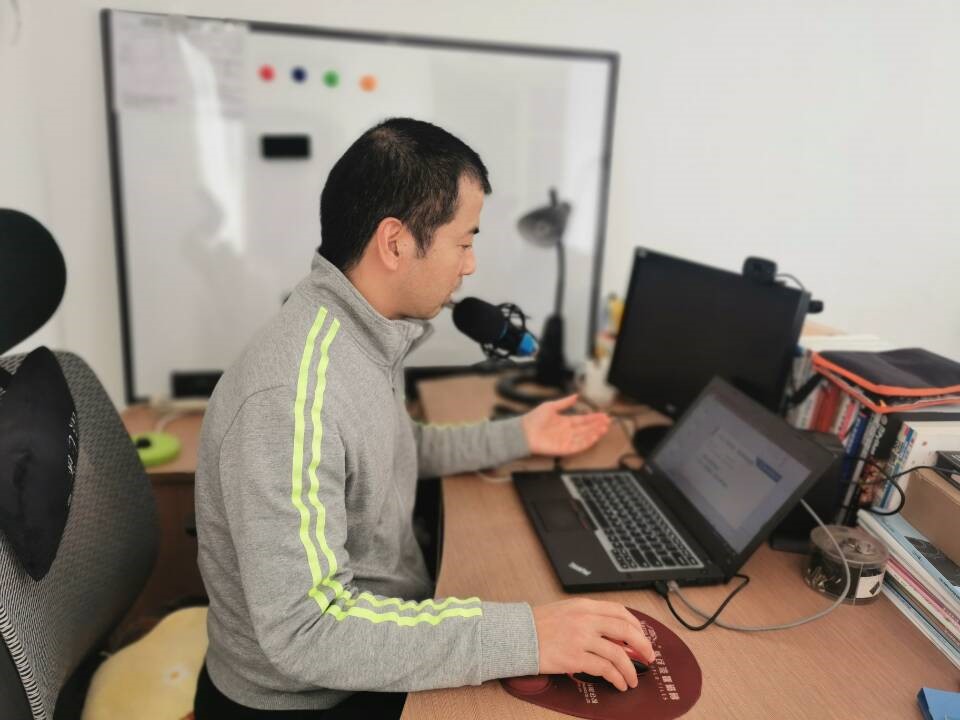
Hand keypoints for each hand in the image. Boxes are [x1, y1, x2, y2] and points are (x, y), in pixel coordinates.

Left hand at [521, 394, 610, 456]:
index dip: (593, 418)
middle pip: (586, 428)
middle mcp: (567, 431)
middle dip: (597, 425)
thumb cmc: (533, 419)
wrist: (523, 432)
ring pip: (585, 437)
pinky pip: (578, 446)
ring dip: (595, 433)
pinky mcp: (564, 449)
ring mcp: (566, 440)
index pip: (583, 420)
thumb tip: (575, 395)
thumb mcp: (551, 406)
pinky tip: (594, 436)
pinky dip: (587, 442)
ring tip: (604, 428)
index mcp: (565, 422)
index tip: (603, 415)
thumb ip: (565, 402)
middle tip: (608, 421)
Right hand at [533, 598, 655, 690]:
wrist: (516, 635)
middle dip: (643, 646)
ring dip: (630, 669)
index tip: (641, 637)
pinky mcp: (574, 658)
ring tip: (632, 679)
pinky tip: (618, 683)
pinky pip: (604, 669)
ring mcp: (580, 638)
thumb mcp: (565, 611)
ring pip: (618, 654)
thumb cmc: (538, 625)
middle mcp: (585, 619)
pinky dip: (616, 678)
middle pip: (626, 630)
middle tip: (648, 657)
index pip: (619, 611)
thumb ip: (588, 618)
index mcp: (584, 606)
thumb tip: (612, 634)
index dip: (636, 625)